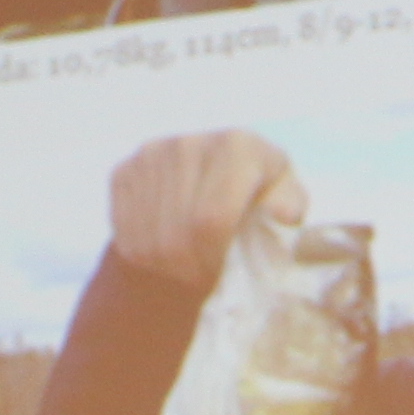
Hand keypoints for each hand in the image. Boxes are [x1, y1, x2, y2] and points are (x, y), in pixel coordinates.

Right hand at [106, 130, 301, 292]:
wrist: (212, 177)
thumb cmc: (257, 196)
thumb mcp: (286, 198)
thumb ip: (291, 205)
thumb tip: (283, 214)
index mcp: (238, 146)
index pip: (210, 218)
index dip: (215, 256)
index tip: (225, 266)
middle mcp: (189, 143)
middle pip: (179, 236)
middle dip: (194, 266)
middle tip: (208, 271)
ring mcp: (151, 156)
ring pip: (151, 242)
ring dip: (171, 266)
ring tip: (191, 263)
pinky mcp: (123, 172)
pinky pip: (126, 235)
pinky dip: (147, 257)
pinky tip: (167, 251)